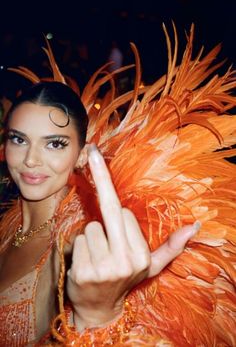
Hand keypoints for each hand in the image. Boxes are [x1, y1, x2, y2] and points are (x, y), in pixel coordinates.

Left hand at [67, 144, 200, 330]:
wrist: (99, 308)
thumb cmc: (124, 279)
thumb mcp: (151, 266)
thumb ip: (171, 247)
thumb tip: (194, 226)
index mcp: (142, 257)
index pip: (124, 213)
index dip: (119, 219)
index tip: (118, 230)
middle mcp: (125, 263)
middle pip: (110, 211)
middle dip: (102, 189)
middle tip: (97, 172)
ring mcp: (103, 269)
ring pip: (91, 226)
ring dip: (91, 237)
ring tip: (97, 254)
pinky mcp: (83, 273)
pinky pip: (77, 240)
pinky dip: (79, 247)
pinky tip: (86, 262)